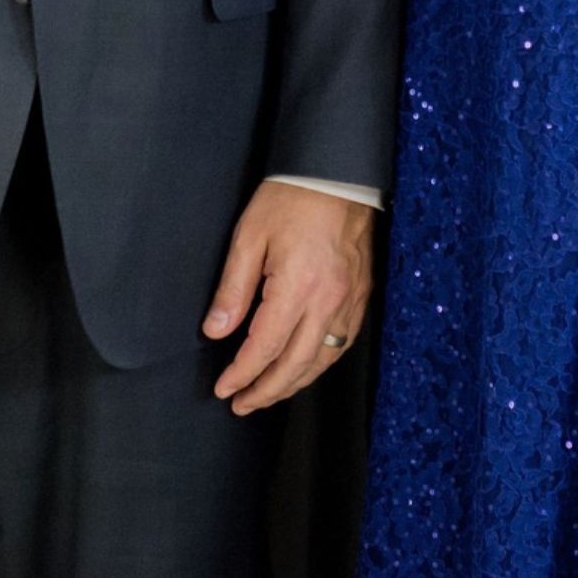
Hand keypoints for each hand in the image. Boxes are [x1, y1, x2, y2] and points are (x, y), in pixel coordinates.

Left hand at [202, 181, 374, 415]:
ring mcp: (349, 300)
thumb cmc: (292, 197)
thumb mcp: (249, 237)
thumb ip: (233, 289)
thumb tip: (216, 332)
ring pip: (322, 360)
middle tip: (241, 404)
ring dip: (294, 383)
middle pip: (296, 365)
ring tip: (269, 393)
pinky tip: (307, 366)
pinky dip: (321, 363)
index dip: (242, 374)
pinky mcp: (361, 294)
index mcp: (298, 287)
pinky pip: (343, 342)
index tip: (224, 388)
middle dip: (266, 391)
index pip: (265, 348)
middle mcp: (328, 301)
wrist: (338, 173)